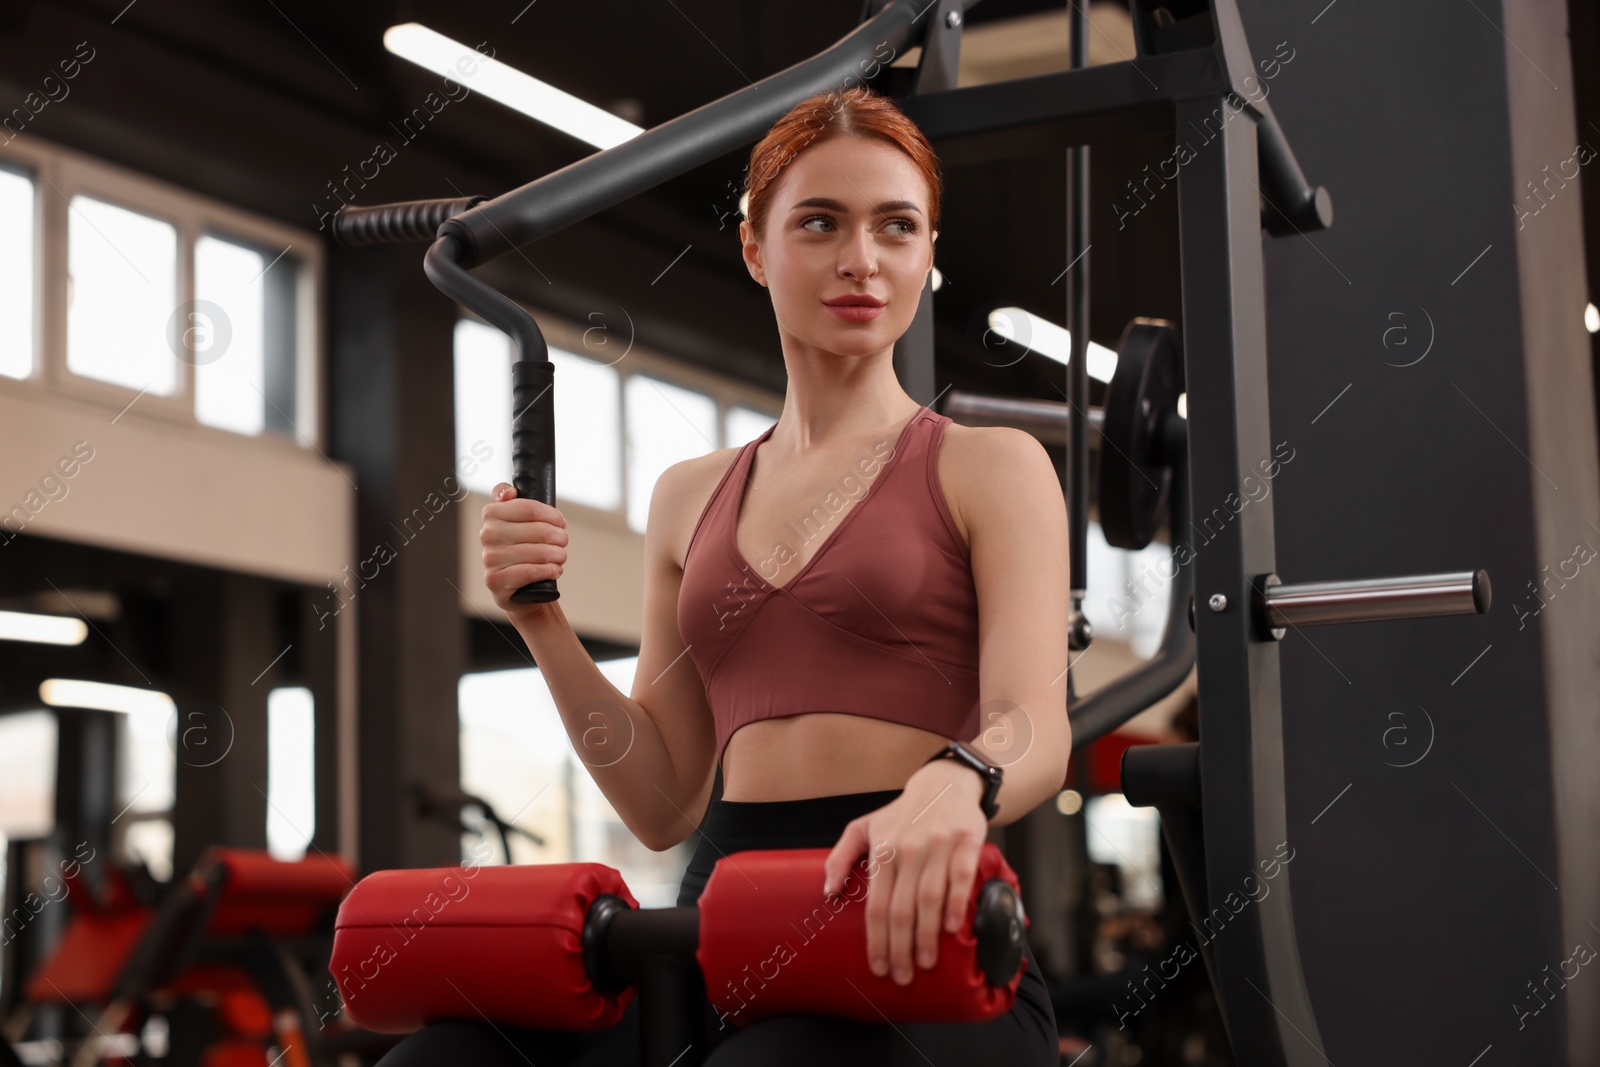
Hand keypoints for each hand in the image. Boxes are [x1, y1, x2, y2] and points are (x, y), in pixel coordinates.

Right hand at [480, 482, 567, 621]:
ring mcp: (490, 558)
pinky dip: (550, 570)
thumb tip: (508, 493)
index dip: (553, 516)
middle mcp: (487, 534)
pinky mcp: (496, 580)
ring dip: (558, 555)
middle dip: (560, 537)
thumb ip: (509, 499)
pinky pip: (532, 571)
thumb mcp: (513, 519)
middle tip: (563, 542)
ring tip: (560, 557)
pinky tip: (555, 570)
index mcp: (491, 514)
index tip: (561, 523)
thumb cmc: (519, 548)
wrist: (514, 587)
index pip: (531, 508)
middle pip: (540, 531)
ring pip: (540, 552)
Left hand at [820, 760, 988, 985]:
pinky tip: (953, 929)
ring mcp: (938, 845)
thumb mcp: (864, 827)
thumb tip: (828, 892)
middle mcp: (907, 848)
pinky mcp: (966, 841)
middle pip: (901, 908)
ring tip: (925, 962)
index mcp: (882, 849)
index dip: (876, 940)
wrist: (945, 783)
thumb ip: (840, 857)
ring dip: (927, 935)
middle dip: (900, 947)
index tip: (879, 967)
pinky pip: (960, 878)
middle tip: (902, 976)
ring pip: (930, 898)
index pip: (876, 904)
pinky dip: (956, 905)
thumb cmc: (902, 814)